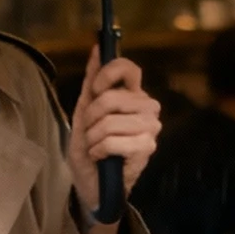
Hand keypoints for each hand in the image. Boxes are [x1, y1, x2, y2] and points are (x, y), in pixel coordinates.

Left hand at [68, 48, 160, 217]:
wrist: (92, 185)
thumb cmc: (90, 149)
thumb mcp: (84, 113)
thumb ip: (91, 82)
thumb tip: (96, 48)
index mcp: (133, 94)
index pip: (129, 68)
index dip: (106, 77)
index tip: (94, 93)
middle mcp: (147, 107)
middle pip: (111, 97)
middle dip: (90, 118)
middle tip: (89, 132)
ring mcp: (150, 127)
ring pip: (110, 121)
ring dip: (93, 137)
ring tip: (95, 146)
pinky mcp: (147, 148)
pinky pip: (113, 141)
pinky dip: (99, 150)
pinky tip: (101, 157)